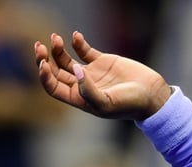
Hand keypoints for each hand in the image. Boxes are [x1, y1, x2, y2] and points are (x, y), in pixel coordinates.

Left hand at [35, 32, 170, 120]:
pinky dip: (78, 42)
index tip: (43, 64)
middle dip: (45, 59)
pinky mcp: (102, 61)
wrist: (151, 95)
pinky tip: (76, 36)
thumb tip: (75, 70)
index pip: (53, 87)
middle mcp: (81, 86)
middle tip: (39, 46)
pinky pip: (84, 50)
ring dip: (58, 49)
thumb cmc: (129, 105)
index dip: (45, 76)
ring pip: (66, 60)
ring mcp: (90, 73)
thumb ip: (88, 90)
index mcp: (78, 99)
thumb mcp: (107, 103)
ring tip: (55, 37)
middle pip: (55, 72)